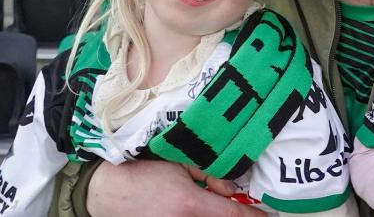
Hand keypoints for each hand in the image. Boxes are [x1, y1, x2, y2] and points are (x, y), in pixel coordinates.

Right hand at [88, 160, 267, 216]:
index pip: (232, 215)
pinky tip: (204, 209)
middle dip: (235, 216)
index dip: (253, 216)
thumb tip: (232, 188)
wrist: (105, 192)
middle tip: (247, 209)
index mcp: (190, 204)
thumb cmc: (142, 171)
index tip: (267, 215)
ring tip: (222, 206)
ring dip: (216, 215)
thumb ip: (209, 173)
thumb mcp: (178, 162)